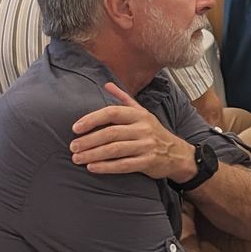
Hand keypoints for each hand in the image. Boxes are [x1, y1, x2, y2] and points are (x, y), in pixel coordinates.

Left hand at [69, 82, 195, 180]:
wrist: (177, 154)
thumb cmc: (154, 132)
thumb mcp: (142, 113)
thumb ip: (124, 99)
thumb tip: (107, 84)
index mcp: (139, 115)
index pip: (113, 112)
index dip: (92, 119)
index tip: (75, 128)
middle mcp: (144, 128)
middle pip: (111, 133)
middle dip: (89, 140)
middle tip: (72, 147)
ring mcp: (147, 145)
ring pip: (115, 150)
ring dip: (93, 154)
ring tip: (77, 158)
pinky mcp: (148, 162)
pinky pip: (124, 165)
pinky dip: (106, 167)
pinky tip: (92, 167)